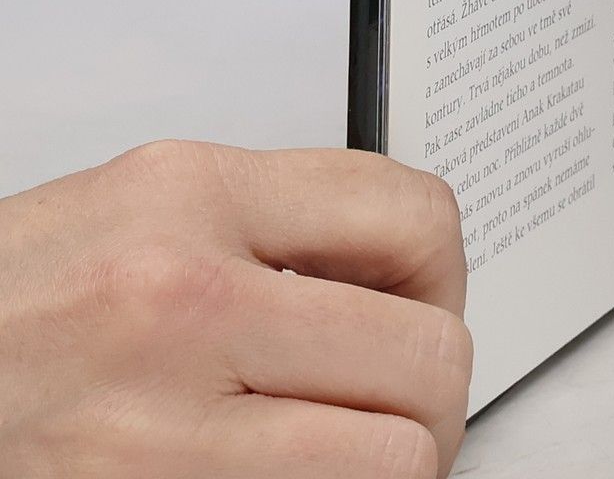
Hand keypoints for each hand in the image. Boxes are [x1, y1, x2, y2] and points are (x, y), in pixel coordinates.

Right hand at [0, 139, 471, 476]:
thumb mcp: (132, 211)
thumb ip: (264, 222)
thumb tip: (390, 264)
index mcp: (189, 198)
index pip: (413, 215)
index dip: (445, 271)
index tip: (428, 301)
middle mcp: (182, 300)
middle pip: (426, 351)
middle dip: (435, 388)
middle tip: (407, 400)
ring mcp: (159, 428)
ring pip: (394, 457)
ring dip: (399, 462)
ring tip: (363, 453)